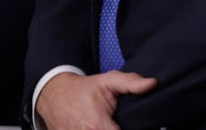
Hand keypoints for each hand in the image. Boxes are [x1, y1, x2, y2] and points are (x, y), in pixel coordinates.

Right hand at [36, 70, 156, 129]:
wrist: (53, 92)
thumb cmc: (82, 89)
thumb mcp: (107, 81)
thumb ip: (131, 83)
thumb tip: (152, 84)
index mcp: (99, 126)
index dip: (130, 129)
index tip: (125, 123)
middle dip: (113, 129)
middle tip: (113, 122)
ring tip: (104, 124)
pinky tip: (92, 126)